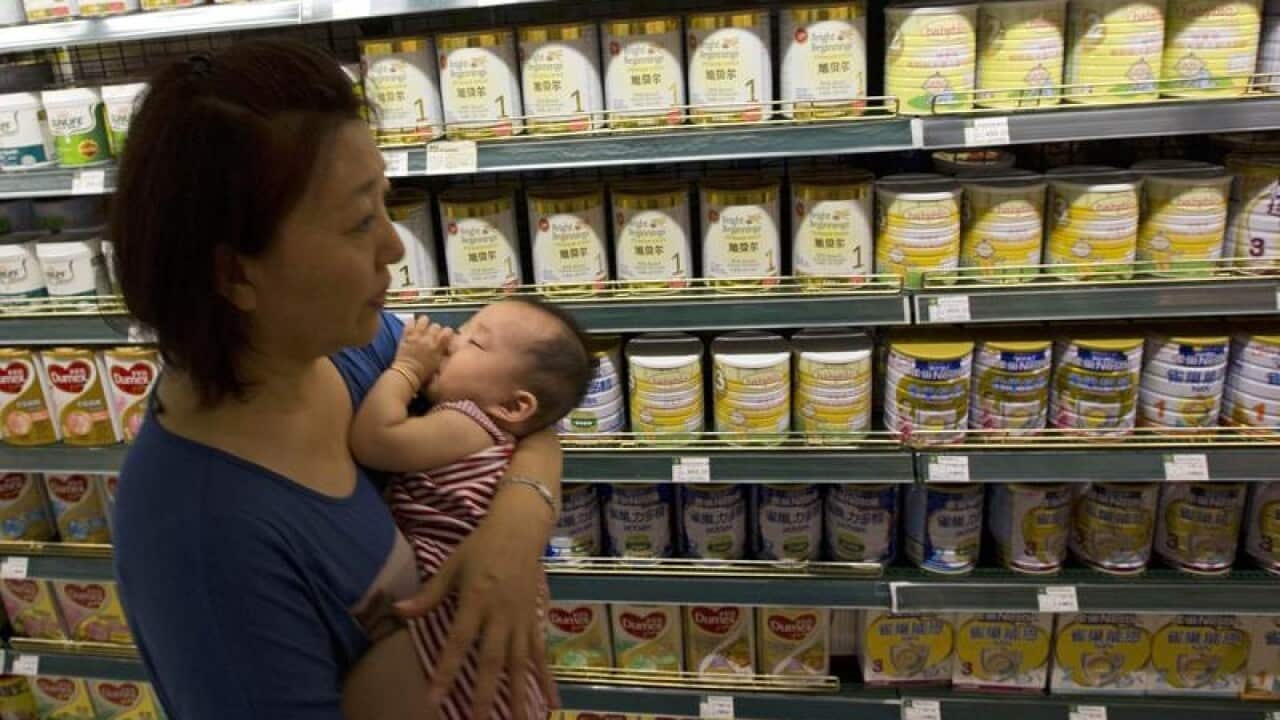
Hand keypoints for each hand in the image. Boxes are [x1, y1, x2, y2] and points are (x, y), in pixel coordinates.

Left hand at [394, 317, 451, 388]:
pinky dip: (411, 322)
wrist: (407, 374)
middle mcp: (428, 339)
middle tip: (433, 334)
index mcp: (437, 347)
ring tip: (423, 326)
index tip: (445, 335)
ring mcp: (416, 336)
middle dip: (435, 329)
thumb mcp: (438, 363)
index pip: (448, 331)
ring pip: (424, 320)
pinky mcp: (406, 336)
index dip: (447, 332)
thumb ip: (442, 352)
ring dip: (424, 323)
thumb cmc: (424, 373)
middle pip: (436, 325)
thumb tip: (445, 346)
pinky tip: (412, 324)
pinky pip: (409, 323)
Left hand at [394, 492, 558, 719]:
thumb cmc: (482, 545)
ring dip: (520, 693)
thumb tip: (398, 611)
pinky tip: (551, 699)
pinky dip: (546, 677)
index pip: (458, 642)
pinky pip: (541, 652)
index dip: (446, 671)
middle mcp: (501, 614)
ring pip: (520, 662)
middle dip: (485, 693)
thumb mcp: (452, 565)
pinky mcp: (536, 618)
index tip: (435, 699)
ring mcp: (522, 618)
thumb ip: (429, 594)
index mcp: (476, 600)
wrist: (521, 527)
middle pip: (492, 659)